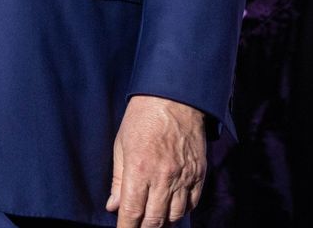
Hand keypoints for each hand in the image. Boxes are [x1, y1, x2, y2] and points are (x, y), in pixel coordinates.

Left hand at [106, 94, 207, 226]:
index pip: (132, 212)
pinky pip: (192, 203)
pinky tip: (172, 208)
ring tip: (154, 220)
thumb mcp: (121, 145)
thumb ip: (118, 180)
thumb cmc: (142, 118)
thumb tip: (113, 206)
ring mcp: (183, 176)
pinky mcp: (198, 173)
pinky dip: (182, 211)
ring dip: (163, 222)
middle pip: (154, 220)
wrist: (174, 97)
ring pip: (174, 215)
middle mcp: (163, 176)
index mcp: (139, 169)